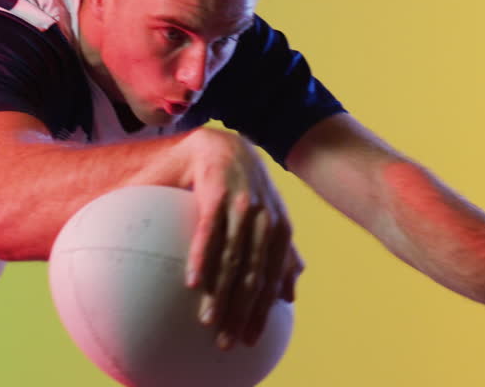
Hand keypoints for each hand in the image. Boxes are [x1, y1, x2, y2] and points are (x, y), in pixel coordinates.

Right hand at [182, 128, 298, 350]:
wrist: (220, 141)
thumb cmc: (239, 185)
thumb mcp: (265, 219)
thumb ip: (279, 254)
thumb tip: (290, 295)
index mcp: (278, 229)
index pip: (271, 280)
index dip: (261, 313)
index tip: (249, 341)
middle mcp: (265, 219)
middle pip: (254, 275)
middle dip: (242, 312)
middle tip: (227, 342)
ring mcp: (242, 205)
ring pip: (234, 257)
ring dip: (222, 292)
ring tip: (209, 321)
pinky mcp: (217, 191)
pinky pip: (210, 231)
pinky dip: (203, 257)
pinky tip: (194, 282)